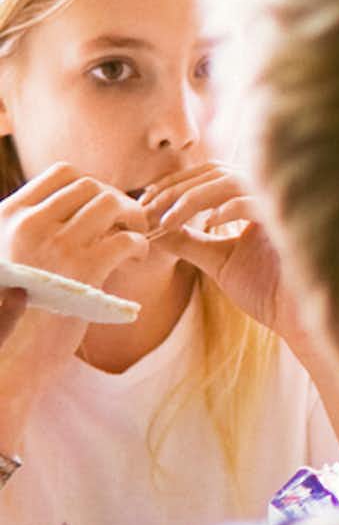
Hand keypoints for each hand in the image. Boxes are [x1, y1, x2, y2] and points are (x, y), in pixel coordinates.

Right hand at [0, 164, 155, 403]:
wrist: (13, 351)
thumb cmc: (18, 305)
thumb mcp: (14, 254)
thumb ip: (36, 228)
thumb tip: (80, 207)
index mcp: (9, 215)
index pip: (63, 173)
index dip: (95, 184)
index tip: (105, 205)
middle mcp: (29, 224)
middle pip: (93, 186)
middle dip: (119, 199)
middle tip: (129, 222)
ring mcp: (56, 244)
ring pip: (112, 204)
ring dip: (134, 217)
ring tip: (137, 236)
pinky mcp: (84, 269)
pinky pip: (127, 239)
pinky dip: (141, 245)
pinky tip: (136, 259)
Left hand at [136, 163, 294, 337]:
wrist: (299, 319)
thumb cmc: (269, 292)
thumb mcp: (218, 261)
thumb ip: (189, 241)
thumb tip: (153, 226)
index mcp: (255, 201)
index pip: (210, 175)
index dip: (175, 185)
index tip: (145, 203)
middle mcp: (269, 196)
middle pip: (215, 171)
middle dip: (175, 188)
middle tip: (147, 209)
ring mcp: (282, 204)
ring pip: (230, 180)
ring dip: (192, 197)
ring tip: (167, 218)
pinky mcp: (292, 220)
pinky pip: (255, 200)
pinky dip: (228, 207)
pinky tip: (210, 223)